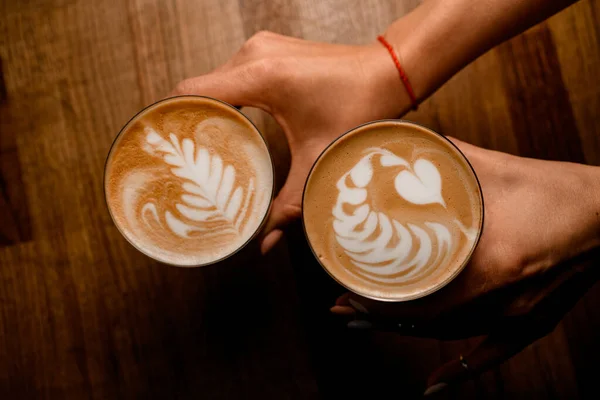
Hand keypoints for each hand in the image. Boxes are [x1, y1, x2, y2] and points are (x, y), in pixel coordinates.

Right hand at [171, 31, 412, 252]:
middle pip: (200, 88)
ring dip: (210, 109)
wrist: (389, 71)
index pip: (192, 92)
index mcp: (260, 77)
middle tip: (187, 158)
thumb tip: (265, 242)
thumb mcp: (318, 158)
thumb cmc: (359, 107)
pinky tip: (233, 124)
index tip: (162, 147)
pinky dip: (228, 98)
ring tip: (208, 145)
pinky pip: (233, 73)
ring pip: (216, 80)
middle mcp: (254, 54)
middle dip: (191, 120)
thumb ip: (288, 203)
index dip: (171, 118)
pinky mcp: (270, 49)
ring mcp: (261, 47)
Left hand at [331, 138, 599, 392]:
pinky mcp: (533, 320)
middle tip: (341, 309)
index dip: (380, 301)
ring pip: (450, 336)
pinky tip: (434, 386)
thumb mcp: (499, 168)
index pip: (424, 297)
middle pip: (429, 321)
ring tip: (366, 326)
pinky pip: (494, 353)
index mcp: (497, 262)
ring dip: (405, 334)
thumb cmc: (557, 189)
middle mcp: (506, 298)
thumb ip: (450, 157)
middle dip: (378, 317)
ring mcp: (520, 315)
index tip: (348, 290)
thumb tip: (409, 144)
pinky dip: (461, 370)